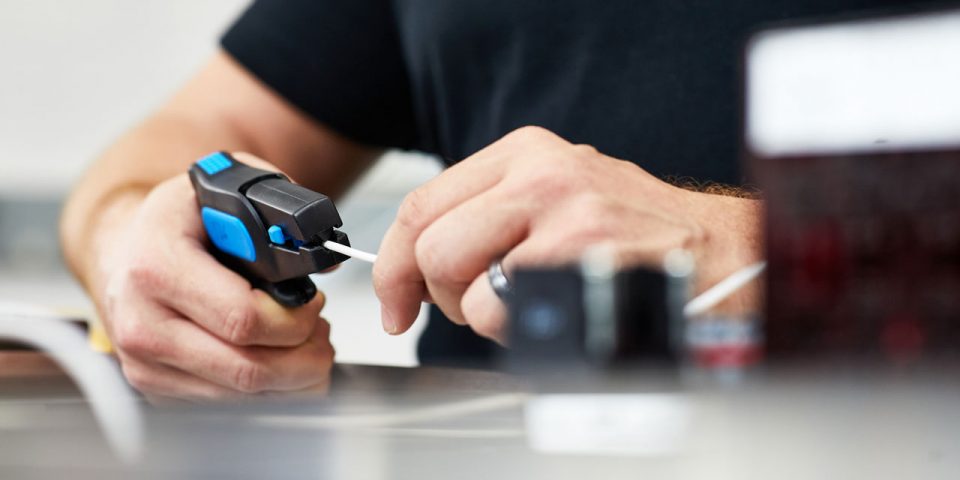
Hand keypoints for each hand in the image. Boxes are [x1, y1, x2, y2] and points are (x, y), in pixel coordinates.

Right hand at [89, 153, 333, 401]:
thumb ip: (279, 213)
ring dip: (294, 377)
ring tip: (308, 343)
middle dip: (305, 356)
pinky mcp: (155, 389)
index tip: (313, 302)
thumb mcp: (228, 190)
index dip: (295, 317)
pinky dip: (271, 391)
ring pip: (244, 397)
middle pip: (248, 369)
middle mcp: (141, 322)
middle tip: (321, 330)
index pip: (242, 318)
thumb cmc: (181, 221)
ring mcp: (145, 364)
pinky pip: (229, 406)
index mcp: (156, 266)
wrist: (125, 249)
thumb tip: (325, 256)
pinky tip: (281, 359)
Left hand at [373, 126, 761, 342]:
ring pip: (456, 277)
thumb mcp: (561, 198)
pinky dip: (514, 331)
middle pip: (429, 243)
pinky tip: (557, 315)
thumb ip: (491, 216)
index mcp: (526, 153)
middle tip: (474, 309)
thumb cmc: (638, 237)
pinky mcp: (580, 254)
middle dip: (438, 296)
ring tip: (529, 307)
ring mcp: (563, 210)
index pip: (423, 204)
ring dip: (479, 314)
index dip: (394, 264)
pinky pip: (499, 309)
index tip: (397, 303)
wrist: (722, 256)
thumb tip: (419, 265)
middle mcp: (540, 172)